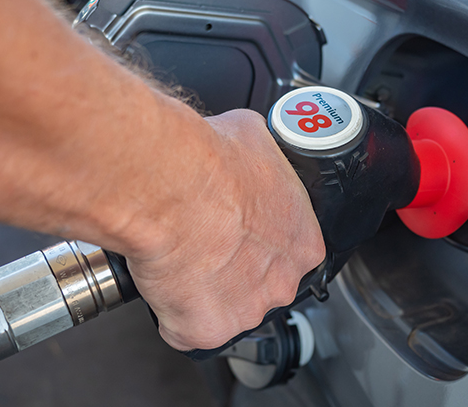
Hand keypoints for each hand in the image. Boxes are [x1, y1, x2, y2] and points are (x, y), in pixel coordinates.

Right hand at [123, 105, 325, 349]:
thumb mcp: (252, 137)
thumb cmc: (209, 162)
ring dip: (206, 291)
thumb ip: (263, 159)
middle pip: (261, 285)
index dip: (261, 243)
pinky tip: (165, 280)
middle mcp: (282, 280)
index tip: (240, 234)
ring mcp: (246, 310)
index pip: (290, 253)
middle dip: (237, 270)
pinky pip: (188, 329)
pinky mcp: (207, 330)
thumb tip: (251, 152)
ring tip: (182, 257)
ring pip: (226, 308)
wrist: (167, 186)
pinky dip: (174, 312)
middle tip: (208, 244)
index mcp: (302, 241)